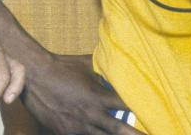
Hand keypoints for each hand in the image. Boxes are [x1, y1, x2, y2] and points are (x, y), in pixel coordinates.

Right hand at [21, 53, 143, 134]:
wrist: (34, 76)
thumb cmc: (63, 67)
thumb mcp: (88, 64)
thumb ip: (106, 67)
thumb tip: (121, 62)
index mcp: (98, 95)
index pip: (126, 105)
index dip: (142, 111)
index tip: (157, 116)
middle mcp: (90, 114)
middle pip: (119, 129)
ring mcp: (77, 126)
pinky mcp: (64, 133)